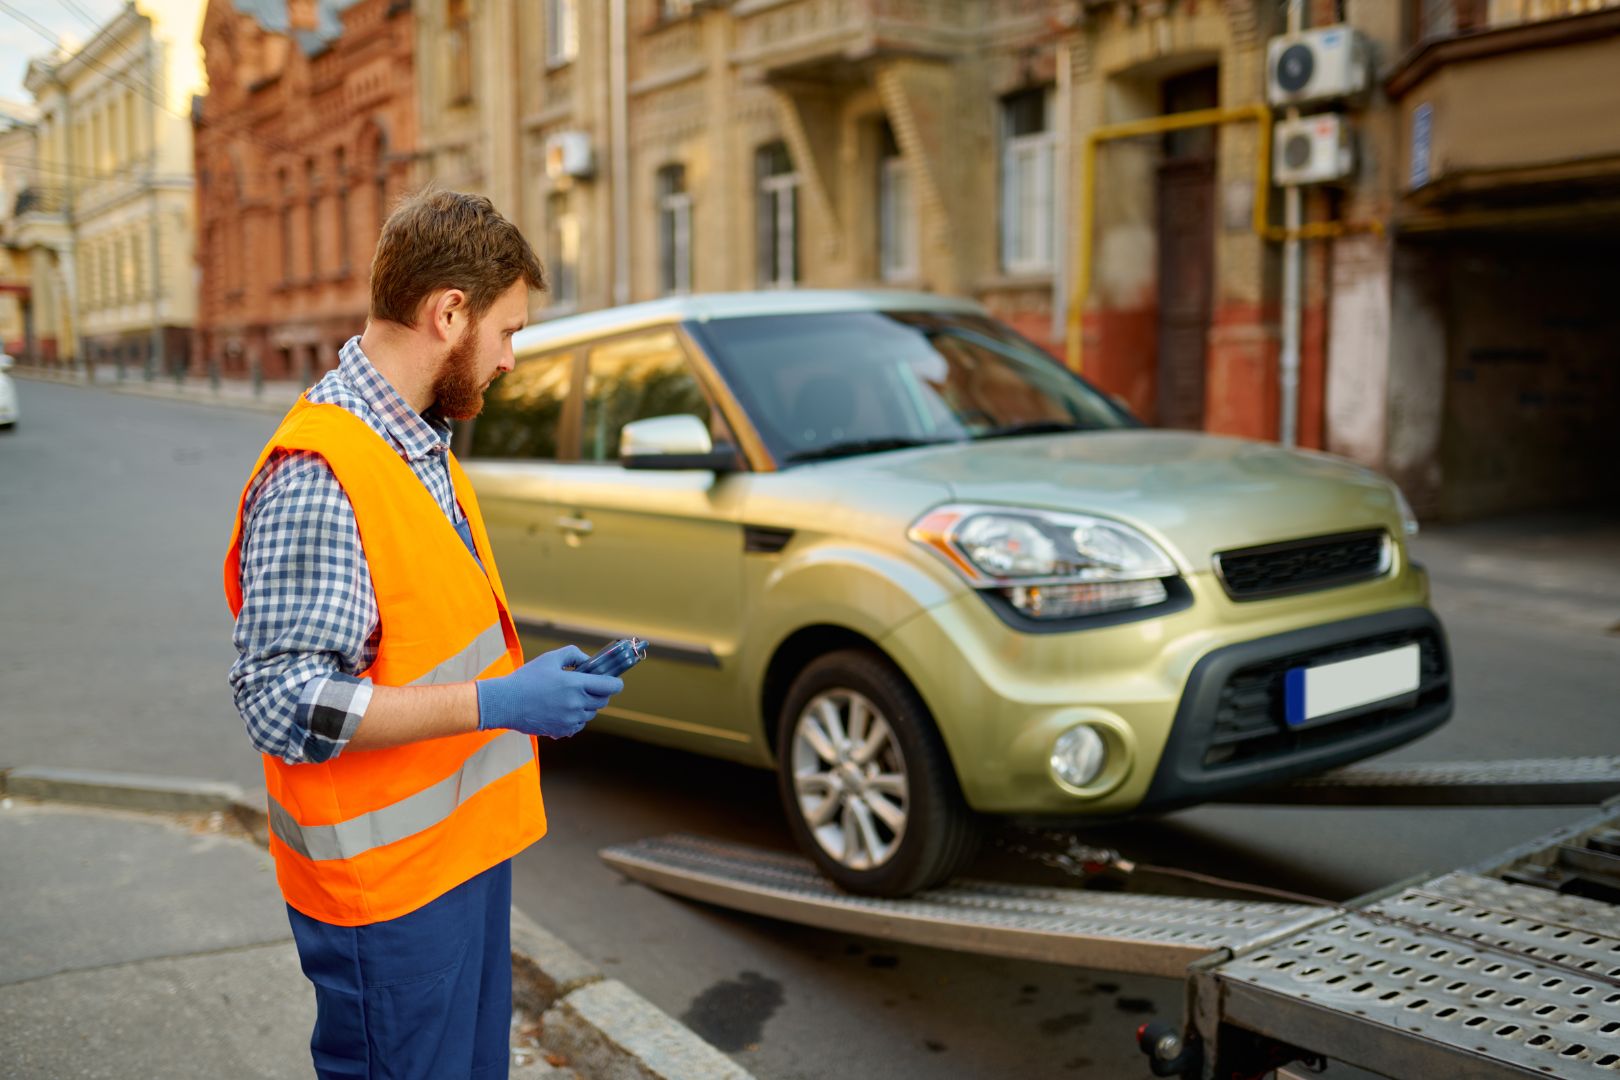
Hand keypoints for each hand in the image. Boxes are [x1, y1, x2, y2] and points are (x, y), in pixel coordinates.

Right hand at [475, 645, 624, 739]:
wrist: (505, 703)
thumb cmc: (527, 678)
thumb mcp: (550, 658)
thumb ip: (573, 655)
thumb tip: (588, 661)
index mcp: (576, 684)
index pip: (610, 686)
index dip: (615, 683)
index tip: (613, 681)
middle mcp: (576, 703)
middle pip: (603, 701)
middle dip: (599, 693)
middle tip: (588, 687)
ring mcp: (570, 720)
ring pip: (590, 714)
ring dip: (586, 706)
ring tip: (570, 698)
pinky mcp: (561, 731)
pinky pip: (578, 726)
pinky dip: (575, 719)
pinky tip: (562, 711)